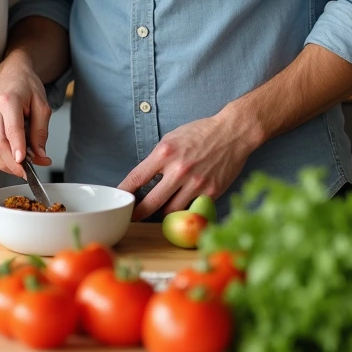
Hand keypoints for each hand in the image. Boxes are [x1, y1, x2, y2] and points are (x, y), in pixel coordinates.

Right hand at [0, 53, 51, 177]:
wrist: (11, 74)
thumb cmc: (27, 86)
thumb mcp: (42, 105)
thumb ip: (41, 132)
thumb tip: (40, 156)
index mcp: (8, 101)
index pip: (12, 130)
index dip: (17, 149)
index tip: (24, 164)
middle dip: (14, 165)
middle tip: (30, 173)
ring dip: (8, 165)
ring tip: (25, 166)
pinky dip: (2, 159)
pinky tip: (14, 159)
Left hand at [118, 111, 256, 220]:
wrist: (232, 133)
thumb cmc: (200, 133)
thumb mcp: (172, 138)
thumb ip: (158, 159)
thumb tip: (145, 179)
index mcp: (165, 153)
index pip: (137, 177)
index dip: (125, 191)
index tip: (118, 199)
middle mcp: (179, 170)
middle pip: (152, 202)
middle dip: (139, 213)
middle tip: (132, 218)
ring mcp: (196, 183)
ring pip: (172, 211)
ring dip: (162, 214)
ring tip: (157, 215)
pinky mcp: (211, 193)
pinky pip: (192, 210)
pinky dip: (184, 212)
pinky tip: (180, 211)